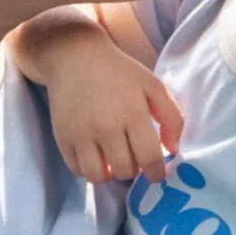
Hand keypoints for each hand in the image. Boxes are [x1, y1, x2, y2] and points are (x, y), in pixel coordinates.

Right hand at [39, 30, 181, 183]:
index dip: (156, 173)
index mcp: (133, 113)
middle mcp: (106, 127)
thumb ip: (172, 117)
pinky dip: (89, 169)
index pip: (149, 159)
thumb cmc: (119, 72)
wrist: (75, 57)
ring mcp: (81, 134)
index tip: (157, 173)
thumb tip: (173, 150)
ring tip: (113, 160)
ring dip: (110, 174)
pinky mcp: (62, 137)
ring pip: (98, 177)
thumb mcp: (153, 85)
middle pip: (125, 171)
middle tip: (133, 157)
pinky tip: (96, 155)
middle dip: (134, 170)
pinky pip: (77, 170)